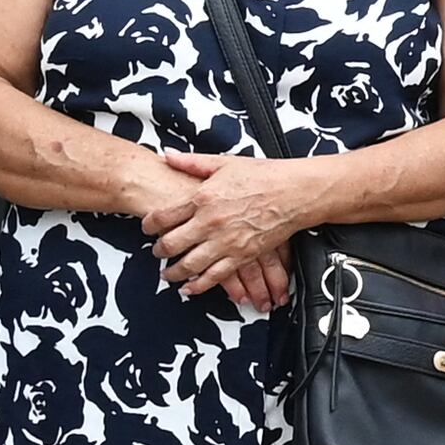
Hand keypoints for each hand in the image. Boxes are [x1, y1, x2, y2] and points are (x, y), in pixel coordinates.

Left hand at [139, 153, 318, 310]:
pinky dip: (199, 286)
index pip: (161, 217)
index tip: (147, 228)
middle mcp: (209, 223)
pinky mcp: (242, 255)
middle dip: (158, 250)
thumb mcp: (226, 163)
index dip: (148, 225)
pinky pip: (214, 276)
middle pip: (170, 244)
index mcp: (202, 198)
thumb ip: (192, 162)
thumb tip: (167, 156)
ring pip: (188, 265)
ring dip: (173, 272)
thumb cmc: (266, 175)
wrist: (297, 192)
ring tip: (168, 274)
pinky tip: (190, 288)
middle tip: (156, 251)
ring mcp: (225, 242)